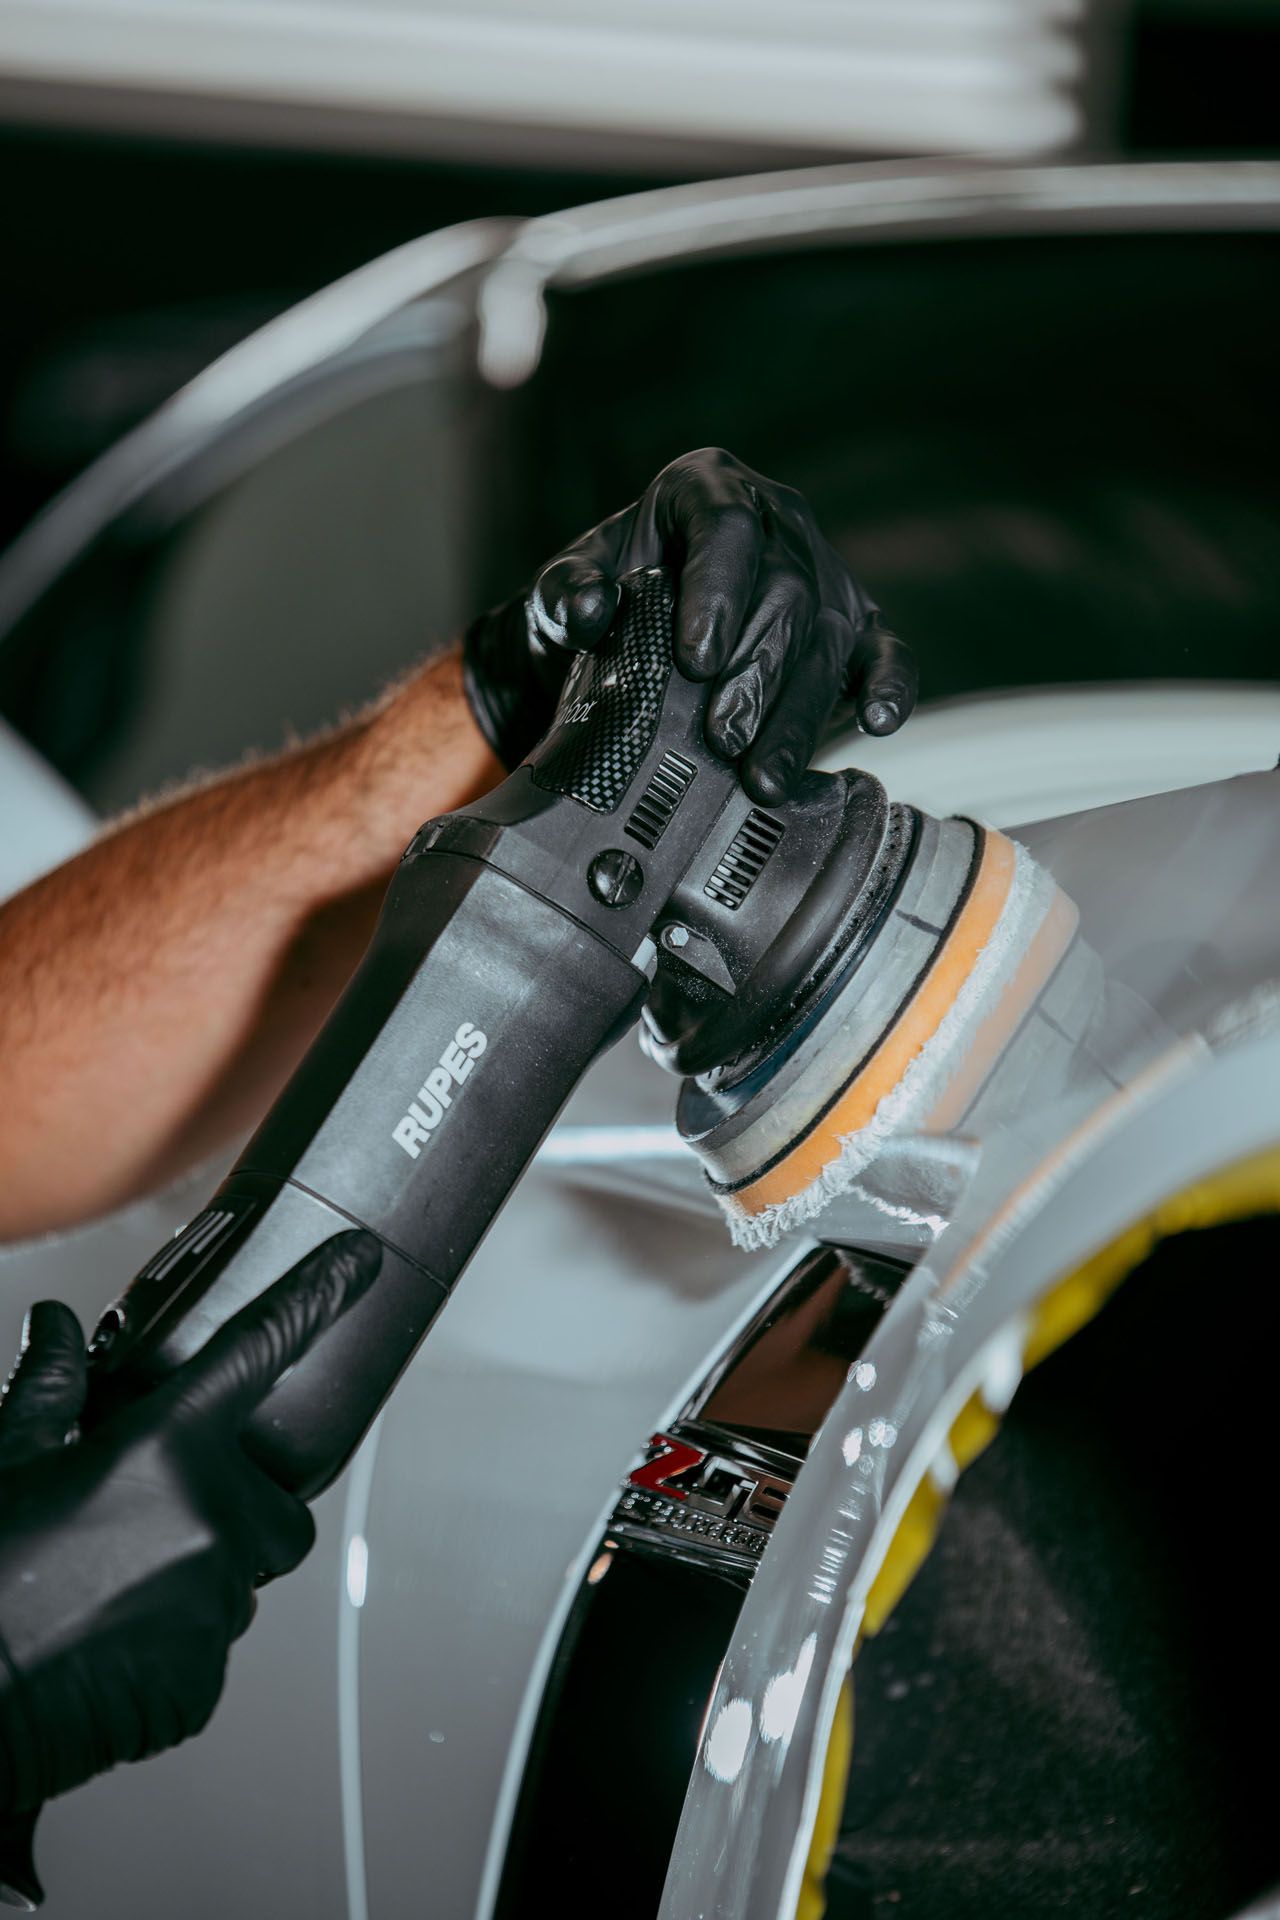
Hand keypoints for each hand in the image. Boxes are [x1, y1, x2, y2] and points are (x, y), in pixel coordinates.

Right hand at [0, 1232, 379, 1835]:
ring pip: (245, 1571)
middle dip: (234, 1501)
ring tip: (113, 1583)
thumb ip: (50, 1389)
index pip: (263, 1346)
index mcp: (164, 1447)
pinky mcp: (206, 1677)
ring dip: (202, 1569)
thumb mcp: (7, 1463)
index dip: (319, 1295)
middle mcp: (210, 1518)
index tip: (360, 1263)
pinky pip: (214, 1638)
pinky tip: (109, 1634)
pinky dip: (176, 1632)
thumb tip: (58, 1327)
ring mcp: (216, 1602)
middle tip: (156, 1518)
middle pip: (274, 1497)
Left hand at [462, 447, 915, 802]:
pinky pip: (887, 652)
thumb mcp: (564, 591)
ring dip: (797, 714)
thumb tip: (591, 608)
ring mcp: (824, 576)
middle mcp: (777, 524)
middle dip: (756, 673)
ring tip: (763, 778)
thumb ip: (566, 594)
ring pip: (827, 639)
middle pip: (785, 592)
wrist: (635, 636)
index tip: (695, 659)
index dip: (717, 593)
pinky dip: (890, 686)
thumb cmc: (607, 602)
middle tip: (725, 737)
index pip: (728, 528)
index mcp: (707, 489)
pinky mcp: (856, 628)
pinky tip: (878, 722)